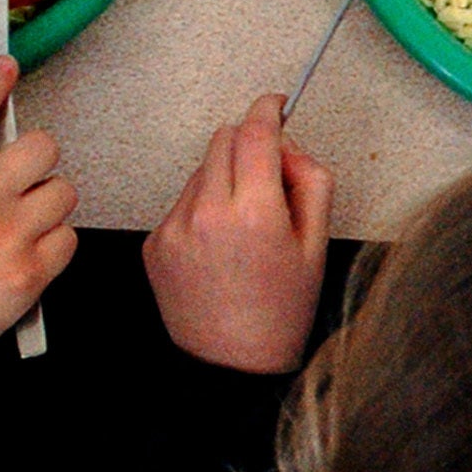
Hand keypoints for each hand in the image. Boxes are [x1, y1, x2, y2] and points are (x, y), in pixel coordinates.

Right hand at [0, 59, 78, 353]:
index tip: (6, 68)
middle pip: (42, 145)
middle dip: (34, 161)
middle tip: (21, 179)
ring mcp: (5, 234)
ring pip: (63, 190)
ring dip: (46, 204)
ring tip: (20, 224)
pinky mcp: (28, 273)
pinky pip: (68, 238)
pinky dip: (53, 245)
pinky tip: (26, 255)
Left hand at [143, 94, 332, 372]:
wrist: (231, 367)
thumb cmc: (280, 311)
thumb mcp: (317, 244)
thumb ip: (310, 179)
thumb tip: (286, 145)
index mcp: (254, 212)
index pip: (256, 131)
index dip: (269, 109)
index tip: (276, 104)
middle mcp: (207, 213)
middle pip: (224, 138)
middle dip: (248, 144)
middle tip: (269, 178)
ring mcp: (174, 228)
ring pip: (202, 169)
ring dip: (224, 178)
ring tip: (243, 226)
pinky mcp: (154, 243)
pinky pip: (182, 202)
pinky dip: (202, 209)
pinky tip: (218, 247)